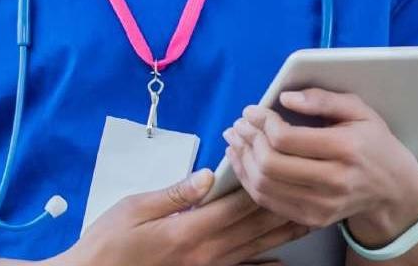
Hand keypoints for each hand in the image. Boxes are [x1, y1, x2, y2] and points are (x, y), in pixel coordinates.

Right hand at [56, 169, 309, 265]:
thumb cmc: (108, 243)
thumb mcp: (133, 209)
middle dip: (282, 205)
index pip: (235, 205)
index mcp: (188, 231)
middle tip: (309, 188)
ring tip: (310, 218)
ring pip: (255, 249)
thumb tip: (209, 176)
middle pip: (253, 228)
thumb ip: (174, 194)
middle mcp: (205, 254)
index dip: (258, 183)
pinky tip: (282, 263)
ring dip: (283, 233)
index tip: (276, 162)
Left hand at [222, 88, 417, 242]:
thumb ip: (323, 100)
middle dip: (247, 140)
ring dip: (242, 159)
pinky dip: (248, 180)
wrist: (393, 189)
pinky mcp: (312, 219)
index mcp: (346, 149)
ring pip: (263, 185)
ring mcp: (323, 205)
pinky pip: (268, 201)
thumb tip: (285, 98)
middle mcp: (334, 182)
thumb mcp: (359, 111)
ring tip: (236, 140)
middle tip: (239, 125)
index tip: (252, 111)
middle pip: (270, 163)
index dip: (261, 122)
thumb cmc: (373, 143)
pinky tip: (243, 161)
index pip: (286, 139)